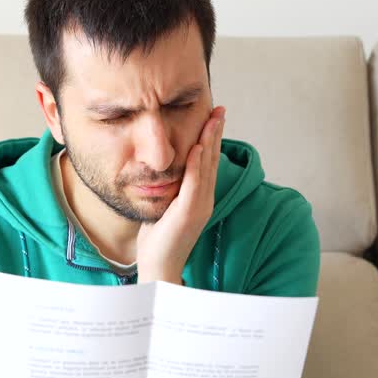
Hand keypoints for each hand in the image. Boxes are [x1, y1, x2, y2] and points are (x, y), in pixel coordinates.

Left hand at [136, 105, 225, 283]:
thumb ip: (170, 189)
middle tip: (220, 109)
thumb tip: (164, 170)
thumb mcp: (164, 207)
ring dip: (210, 142)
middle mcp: (204, 200)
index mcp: (200, 198)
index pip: (207, 162)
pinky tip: (197, 147)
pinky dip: (196, 165)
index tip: (213, 117)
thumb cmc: (158, 240)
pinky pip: (194, 184)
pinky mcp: (189, 214)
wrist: (158, 268)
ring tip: (213, 119)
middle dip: (215, 133)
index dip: (211, 139)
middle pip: (212, 160)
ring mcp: (199, 207)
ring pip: (207, 168)